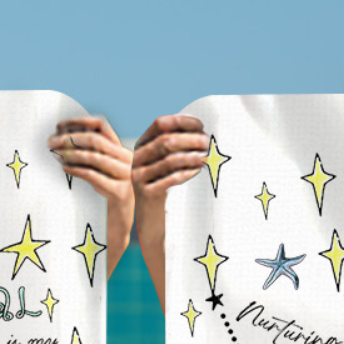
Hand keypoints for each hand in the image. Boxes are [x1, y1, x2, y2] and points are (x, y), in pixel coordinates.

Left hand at [48, 117, 132, 276]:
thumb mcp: (100, 174)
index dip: (80, 122)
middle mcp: (128, 161)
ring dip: (70, 154)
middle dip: (69, 139)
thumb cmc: (104, 201)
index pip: (102, 126)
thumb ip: (90, 156)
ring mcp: (126, 176)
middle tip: (50, 142)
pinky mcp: (120, 193)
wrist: (118, 231)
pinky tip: (64, 169)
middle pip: (95, 140)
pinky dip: (76, 170)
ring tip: (54, 155)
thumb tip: (62, 139)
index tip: (59, 125)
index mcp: (122, 151)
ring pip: (94, 157)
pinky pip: (94, 176)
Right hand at [131, 114, 211, 309]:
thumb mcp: (167, 163)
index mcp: (141, 144)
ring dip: (191, 156)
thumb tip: (203, 131)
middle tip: (208, 143)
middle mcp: (136, 158)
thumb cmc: (165, 188)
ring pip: (168, 159)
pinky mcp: (144, 194)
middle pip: (166, 141)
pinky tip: (198, 172)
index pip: (161, 123)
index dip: (182, 121)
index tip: (202, 125)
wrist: (151, 221)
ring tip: (206, 157)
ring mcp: (137, 176)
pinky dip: (186, 173)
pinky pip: (169, 179)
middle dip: (190, 140)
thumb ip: (177, 146)